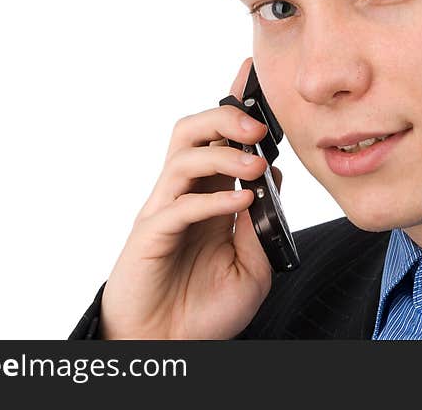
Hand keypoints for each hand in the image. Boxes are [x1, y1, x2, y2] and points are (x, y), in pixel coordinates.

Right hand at [98, 57, 281, 338]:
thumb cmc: (205, 307)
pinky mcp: (151, 236)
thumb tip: (270, 179)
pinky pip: (179, 206)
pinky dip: (213, 199)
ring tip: (255, 164)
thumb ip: (261, 223)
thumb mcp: (252, 265)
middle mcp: (184, 195)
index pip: (219, 138)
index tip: (253, 74)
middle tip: (259, 126)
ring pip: (183, 157)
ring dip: (222, 153)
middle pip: (193, 131)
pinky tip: (241, 203)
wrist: (171, 347)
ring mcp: (164, 212)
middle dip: (226, 117)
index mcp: (209, 195)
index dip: (233, 103)